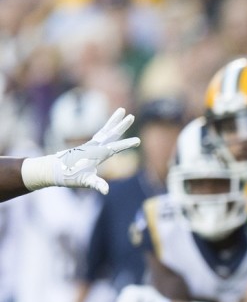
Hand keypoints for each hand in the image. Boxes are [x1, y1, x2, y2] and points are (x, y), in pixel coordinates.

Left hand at [21, 108, 139, 194]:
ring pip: (105, 131)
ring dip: (114, 121)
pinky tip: (111, 127)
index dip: (126, 145)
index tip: (138, 141)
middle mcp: (94, 147)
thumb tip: (106, 191)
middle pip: (110, 134)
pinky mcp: (88, 146)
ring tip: (122, 110)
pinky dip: (108, 128)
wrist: (53, 169)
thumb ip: (96, 184)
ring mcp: (91, 145)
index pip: (114, 148)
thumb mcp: (85, 182)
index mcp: (96, 154)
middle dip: (121, 125)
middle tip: (131, 116)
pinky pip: (101, 134)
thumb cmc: (70, 176)